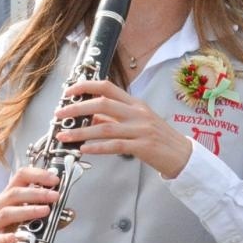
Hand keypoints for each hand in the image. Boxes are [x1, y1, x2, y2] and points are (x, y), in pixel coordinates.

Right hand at [0, 166, 59, 242]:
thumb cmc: (16, 230)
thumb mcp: (32, 218)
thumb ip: (51, 215)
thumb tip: (70, 213)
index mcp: (9, 195)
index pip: (21, 176)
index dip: (38, 175)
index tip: (55, 180)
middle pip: (14, 193)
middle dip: (37, 193)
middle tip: (55, 197)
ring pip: (7, 212)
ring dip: (28, 210)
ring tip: (45, 211)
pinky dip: (7, 237)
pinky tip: (16, 237)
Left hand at [53, 78, 192, 178]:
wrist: (182, 155)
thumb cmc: (159, 139)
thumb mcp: (137, 122)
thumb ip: (114, 118)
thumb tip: (88, 115)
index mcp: (135, 103)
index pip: (107, 87)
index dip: (86, 86)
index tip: (69, 92)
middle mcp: (138, 113)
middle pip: (102, 104)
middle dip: (77, 109)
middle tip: (59, 115)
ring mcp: (141, 129)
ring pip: (105, 127)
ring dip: (81, 132)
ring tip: (64, 137)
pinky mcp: (143, 146)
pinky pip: (115, 146)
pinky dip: (97, 147)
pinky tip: (84, 149)